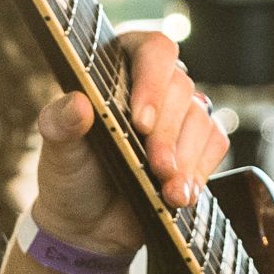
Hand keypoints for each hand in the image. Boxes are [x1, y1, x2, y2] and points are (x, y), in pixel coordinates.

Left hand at [26, 28, 224, 261]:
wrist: (89, 224)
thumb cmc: (71, 176)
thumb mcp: (58, 151)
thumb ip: (61, 124)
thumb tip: (77, 104)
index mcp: (118, 67)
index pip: (153, 49)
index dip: (153, 81)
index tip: (141, 123)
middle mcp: (152, 84)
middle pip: (181, 88)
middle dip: (167, 134)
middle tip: (155, 167)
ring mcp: (178, 113)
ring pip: (201, 119)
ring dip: (186, 159)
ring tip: (168, 191)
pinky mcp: (196, 143)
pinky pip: (214, 144)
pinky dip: (200, 171)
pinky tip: (180, 194)